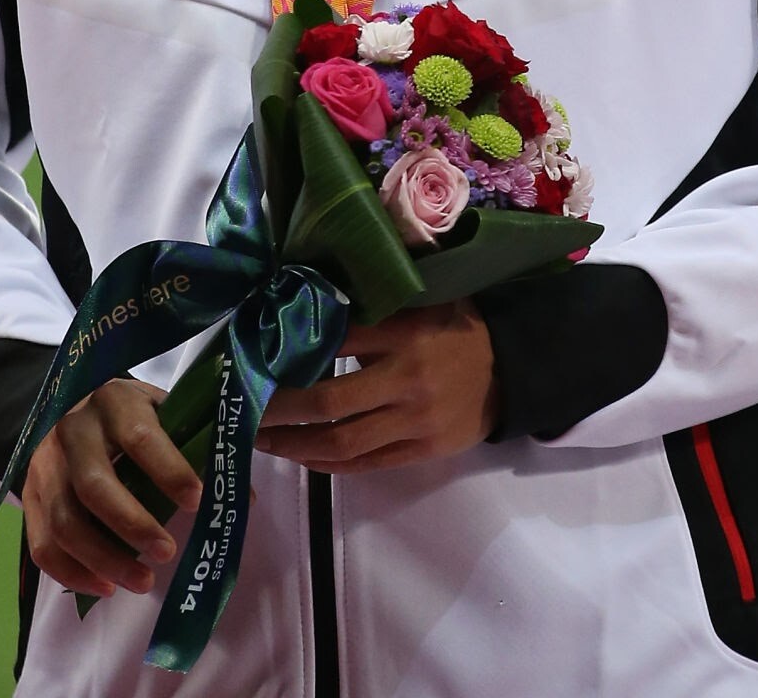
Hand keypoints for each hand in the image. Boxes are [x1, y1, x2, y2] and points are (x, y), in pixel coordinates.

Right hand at [22, 377, 202, 599]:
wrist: (75, 406)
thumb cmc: (133, 414)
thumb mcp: (164, 413)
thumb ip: (199, 447)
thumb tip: (241, 497)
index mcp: (115, 400)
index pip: (139, 434)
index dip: (168, 469)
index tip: (196, 500)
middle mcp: (73, 429)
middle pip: (94, 486)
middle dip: (133, 525)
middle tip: (168, 552)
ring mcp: (45, 464)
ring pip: (65, 522)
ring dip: (104, 560)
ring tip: (144, 580)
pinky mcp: (29, 495)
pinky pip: (43, 544)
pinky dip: (74, 573)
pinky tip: (107, 587)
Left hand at [254, 301, 498, 473]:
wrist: (512, 369)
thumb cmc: (458, 325)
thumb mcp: (423, 297)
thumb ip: (377, 300)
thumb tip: (316, 294)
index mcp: (406, 332)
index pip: (337, 342)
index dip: (293, 352)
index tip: (257, 354)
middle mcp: (408, 379)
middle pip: (330, 401)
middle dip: (280, 409)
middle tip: (245, 406)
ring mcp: (416, 421)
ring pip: (343, 442)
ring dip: (295, 444)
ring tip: (261, 439)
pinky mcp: (423, 451)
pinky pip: (367, 464)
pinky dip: (329, 463)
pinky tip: (302, 455)